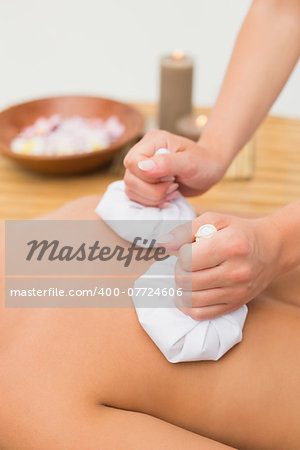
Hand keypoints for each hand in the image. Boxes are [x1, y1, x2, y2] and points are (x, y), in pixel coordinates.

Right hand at [123, 130, 227, 206]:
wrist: (209, 168)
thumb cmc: (204, 162)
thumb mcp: (190, 162)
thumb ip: (167, 163)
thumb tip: (143, 167)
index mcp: (152, 141)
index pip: (133, 162)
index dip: (148, 178)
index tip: (171, 180)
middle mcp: (143, 153)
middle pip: (130, 179)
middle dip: (152, 192)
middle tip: (174, 188)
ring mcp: (141, 168)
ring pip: (131, 190)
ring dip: (153, 198)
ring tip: (173, 192)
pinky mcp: (143, 181)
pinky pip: (136, 196)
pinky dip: (152, 202)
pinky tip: (167, 197)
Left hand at [157, 212, 281, 318]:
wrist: (270, 249)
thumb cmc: (237, 232)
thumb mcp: (214, 220)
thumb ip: (185, 230)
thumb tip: (163, 244)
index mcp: (230, 246)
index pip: (186, 259)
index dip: (181, 253)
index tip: (188, 249)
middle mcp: (236, 271)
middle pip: (186, 280)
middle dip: (179, 270)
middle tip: (188, 262)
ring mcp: (237, 292)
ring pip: (190, 299)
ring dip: (181, 288)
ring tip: (188, 276)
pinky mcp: (235, 305)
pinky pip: (201, 314)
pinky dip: (187, 306)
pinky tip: (188, 294)